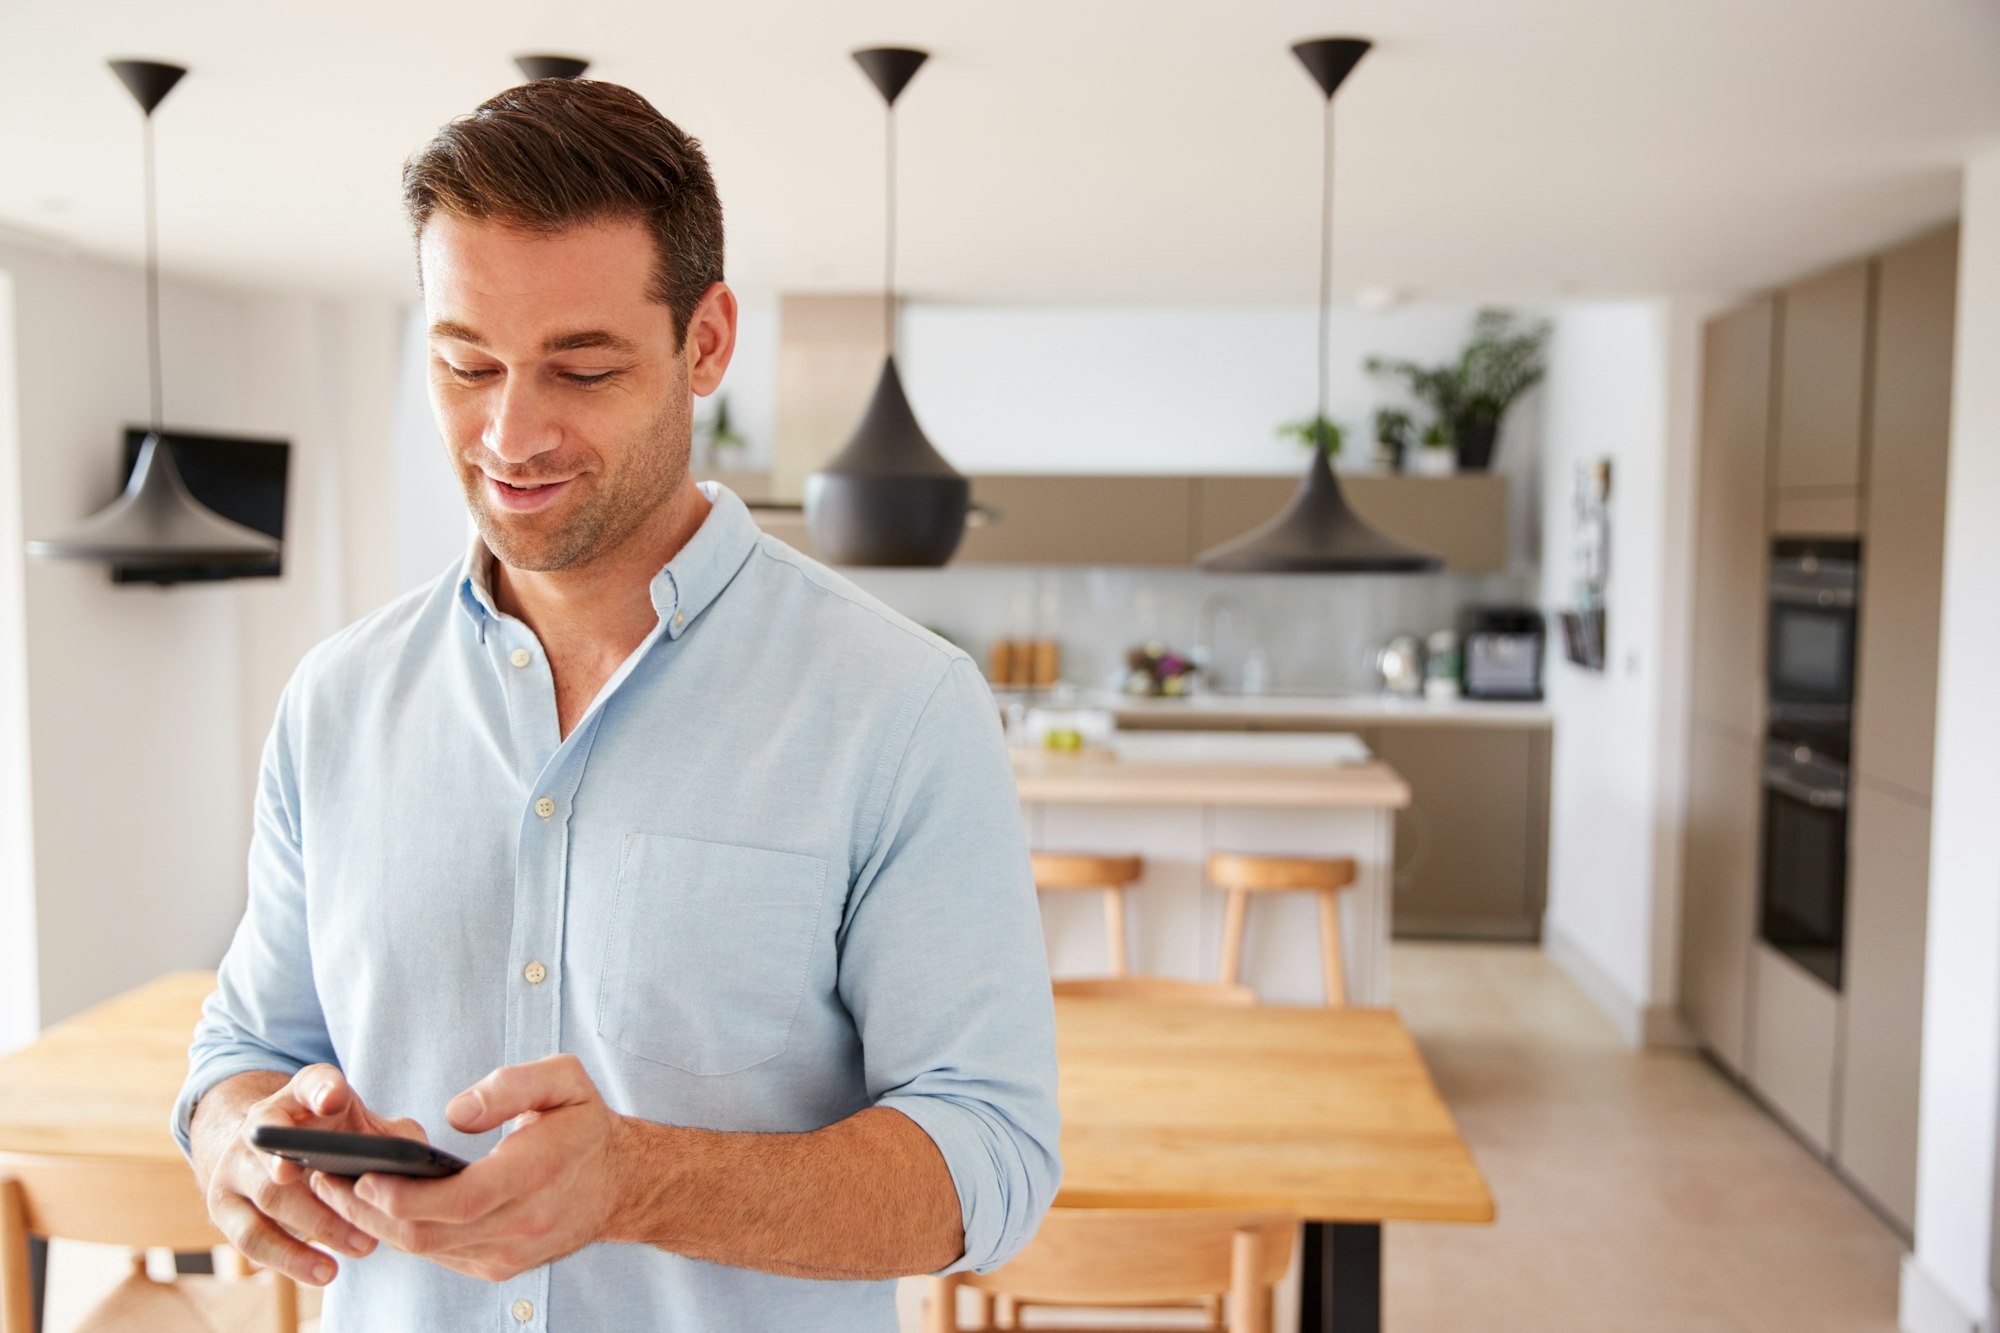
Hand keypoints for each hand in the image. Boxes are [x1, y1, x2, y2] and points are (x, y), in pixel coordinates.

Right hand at [196, 1065, 429, 1287]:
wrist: (270, 1153)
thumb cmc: (333, 1138)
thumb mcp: (363, 1124)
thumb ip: (393, 1135)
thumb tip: (417, 1159)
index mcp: (301, 1094)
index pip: (310, 1082)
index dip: (321, 1089)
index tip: (335, 1098)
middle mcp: (260, 1123)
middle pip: (278, 1145)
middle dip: (313, 1171)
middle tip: (359, 1198)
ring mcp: (235, 1165)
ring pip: (268, 1196)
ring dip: (318, 1225)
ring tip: (363, 1246)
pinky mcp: (224, 1207)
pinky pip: (252, 1238)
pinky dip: (290, 1258)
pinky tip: (326, 1271)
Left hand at [311, 1053, 628, 1282]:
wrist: (623, 1182)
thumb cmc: (584, 1123)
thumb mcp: (564, 1079)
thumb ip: (511, 1085)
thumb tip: (456, 1113)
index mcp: (537, 1174)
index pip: (459, 1201)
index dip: (403, 1196)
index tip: (361, 1177)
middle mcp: (523, 1224)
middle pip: (428, 1234)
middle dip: (367, 1212)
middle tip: (323, 1180)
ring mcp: (510, 1252)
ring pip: (427, 1251)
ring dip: (376, 1225)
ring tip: (338, 1191)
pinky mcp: (500, 1266)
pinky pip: (440, 1256)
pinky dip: (404, 1234)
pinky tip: (379, 1207)